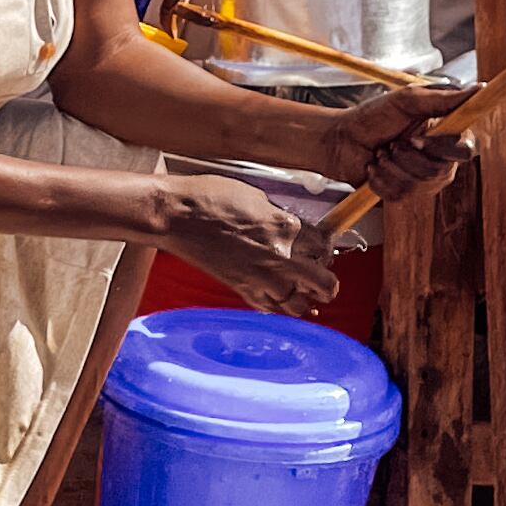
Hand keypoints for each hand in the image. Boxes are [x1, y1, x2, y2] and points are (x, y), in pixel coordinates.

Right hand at [158, 174, 339, 317]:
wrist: (178, 216)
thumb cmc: (211, 197)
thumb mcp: (257, 197)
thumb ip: (281, 217)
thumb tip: (294, 229)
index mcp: (286, 227)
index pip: (324, 246)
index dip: (326, 247)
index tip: (323, 246)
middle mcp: (280, 257)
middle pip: (324, 283)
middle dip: (328, 281)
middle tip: (323, 275)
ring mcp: (261, 277)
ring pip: (299, 304)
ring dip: (306, 298)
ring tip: (305, 291)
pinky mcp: (242, 289)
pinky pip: (271, 308)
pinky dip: (280, 306)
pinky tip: (283, 300)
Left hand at [317, 84, 475, 202]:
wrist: (342, 139)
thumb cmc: (373, 116)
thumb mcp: (407, 100)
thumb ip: (444, 99)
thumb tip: (478, 89)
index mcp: (446, 135)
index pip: (465, 150)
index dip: (442, 148)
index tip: (417, 139)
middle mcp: (440, 160)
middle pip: (439, 172)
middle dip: (407, 157)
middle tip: (392, 142)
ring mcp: (423, 180)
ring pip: (418, 186)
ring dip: (391, 167)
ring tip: (381, 153)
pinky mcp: (404, 195)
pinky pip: (401, 196)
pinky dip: (381, 180)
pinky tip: (374, 168)